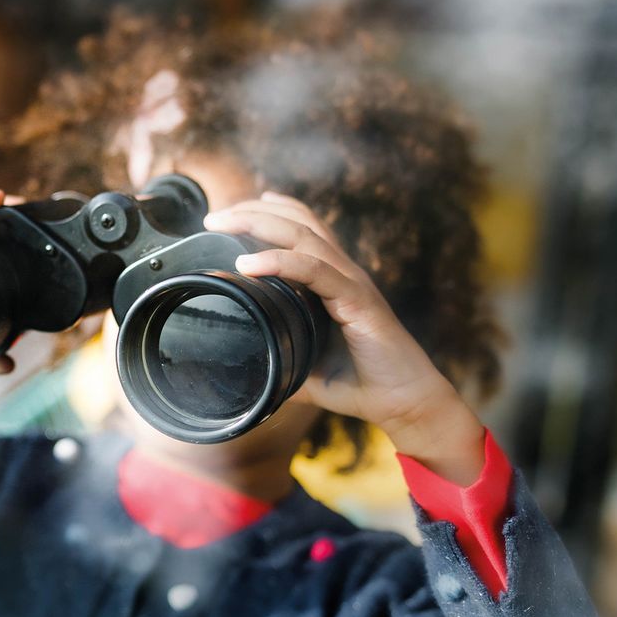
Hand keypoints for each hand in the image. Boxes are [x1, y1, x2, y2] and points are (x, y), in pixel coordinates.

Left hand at [203, 192, 485, 482]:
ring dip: (259, 224)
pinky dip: (280, 262)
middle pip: (297, 221)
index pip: (301, 228)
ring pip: (304, 236)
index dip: (267, 213)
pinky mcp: (359, 302)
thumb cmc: (357, 383)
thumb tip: (235, 360)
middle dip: (252, 211)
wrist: (404, 405)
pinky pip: (316, 271)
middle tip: (213, 215)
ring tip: (222, 224)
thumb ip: (274, 352)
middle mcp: (343, 272)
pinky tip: (248, 264)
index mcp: (332, 279)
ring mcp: (351, 283)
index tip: (228, 214)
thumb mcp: (302, 364)